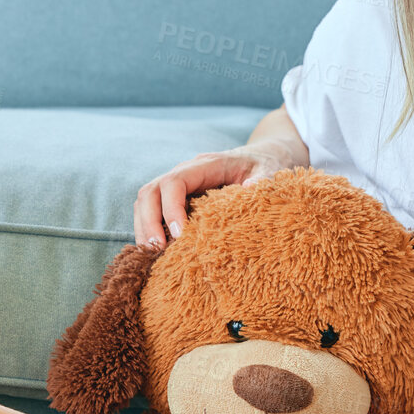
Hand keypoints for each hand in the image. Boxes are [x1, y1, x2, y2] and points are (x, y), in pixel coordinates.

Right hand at [132, 139, 300, 248]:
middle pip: (150, 192)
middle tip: (157, 250)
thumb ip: (262, 178)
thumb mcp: (269, 169)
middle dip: (149, 222)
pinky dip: (151, 231)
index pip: (174, 182)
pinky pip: (153, 212)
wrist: (261, 157)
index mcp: (204, 164)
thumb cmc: (264, 165)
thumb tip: (250, 187)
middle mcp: (184, 172)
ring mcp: (177, 186)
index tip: (181, 234)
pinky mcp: (176, 199)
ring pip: (145, 203)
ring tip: (153, 256)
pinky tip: (159, 253)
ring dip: (144, 229)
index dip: (171, 208)